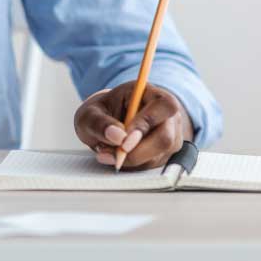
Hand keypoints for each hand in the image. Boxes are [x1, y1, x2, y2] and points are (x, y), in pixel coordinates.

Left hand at [73, 81, 193, 169]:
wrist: (105, 123)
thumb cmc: (101, 113)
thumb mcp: (90, 113)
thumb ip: (100, 122)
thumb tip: (117, 136)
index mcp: (152, 94)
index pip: (164, 106)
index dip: (147, 123)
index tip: (124, 139)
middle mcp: (167, 116)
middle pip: (166, 137)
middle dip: (137, 151)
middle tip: (112, 154)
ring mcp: (170, 137)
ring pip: (158, 155)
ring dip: (131, 159)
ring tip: (107, 152)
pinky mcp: (164, 155)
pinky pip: (152, 165)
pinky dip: (132, 165)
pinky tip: (117, 156)